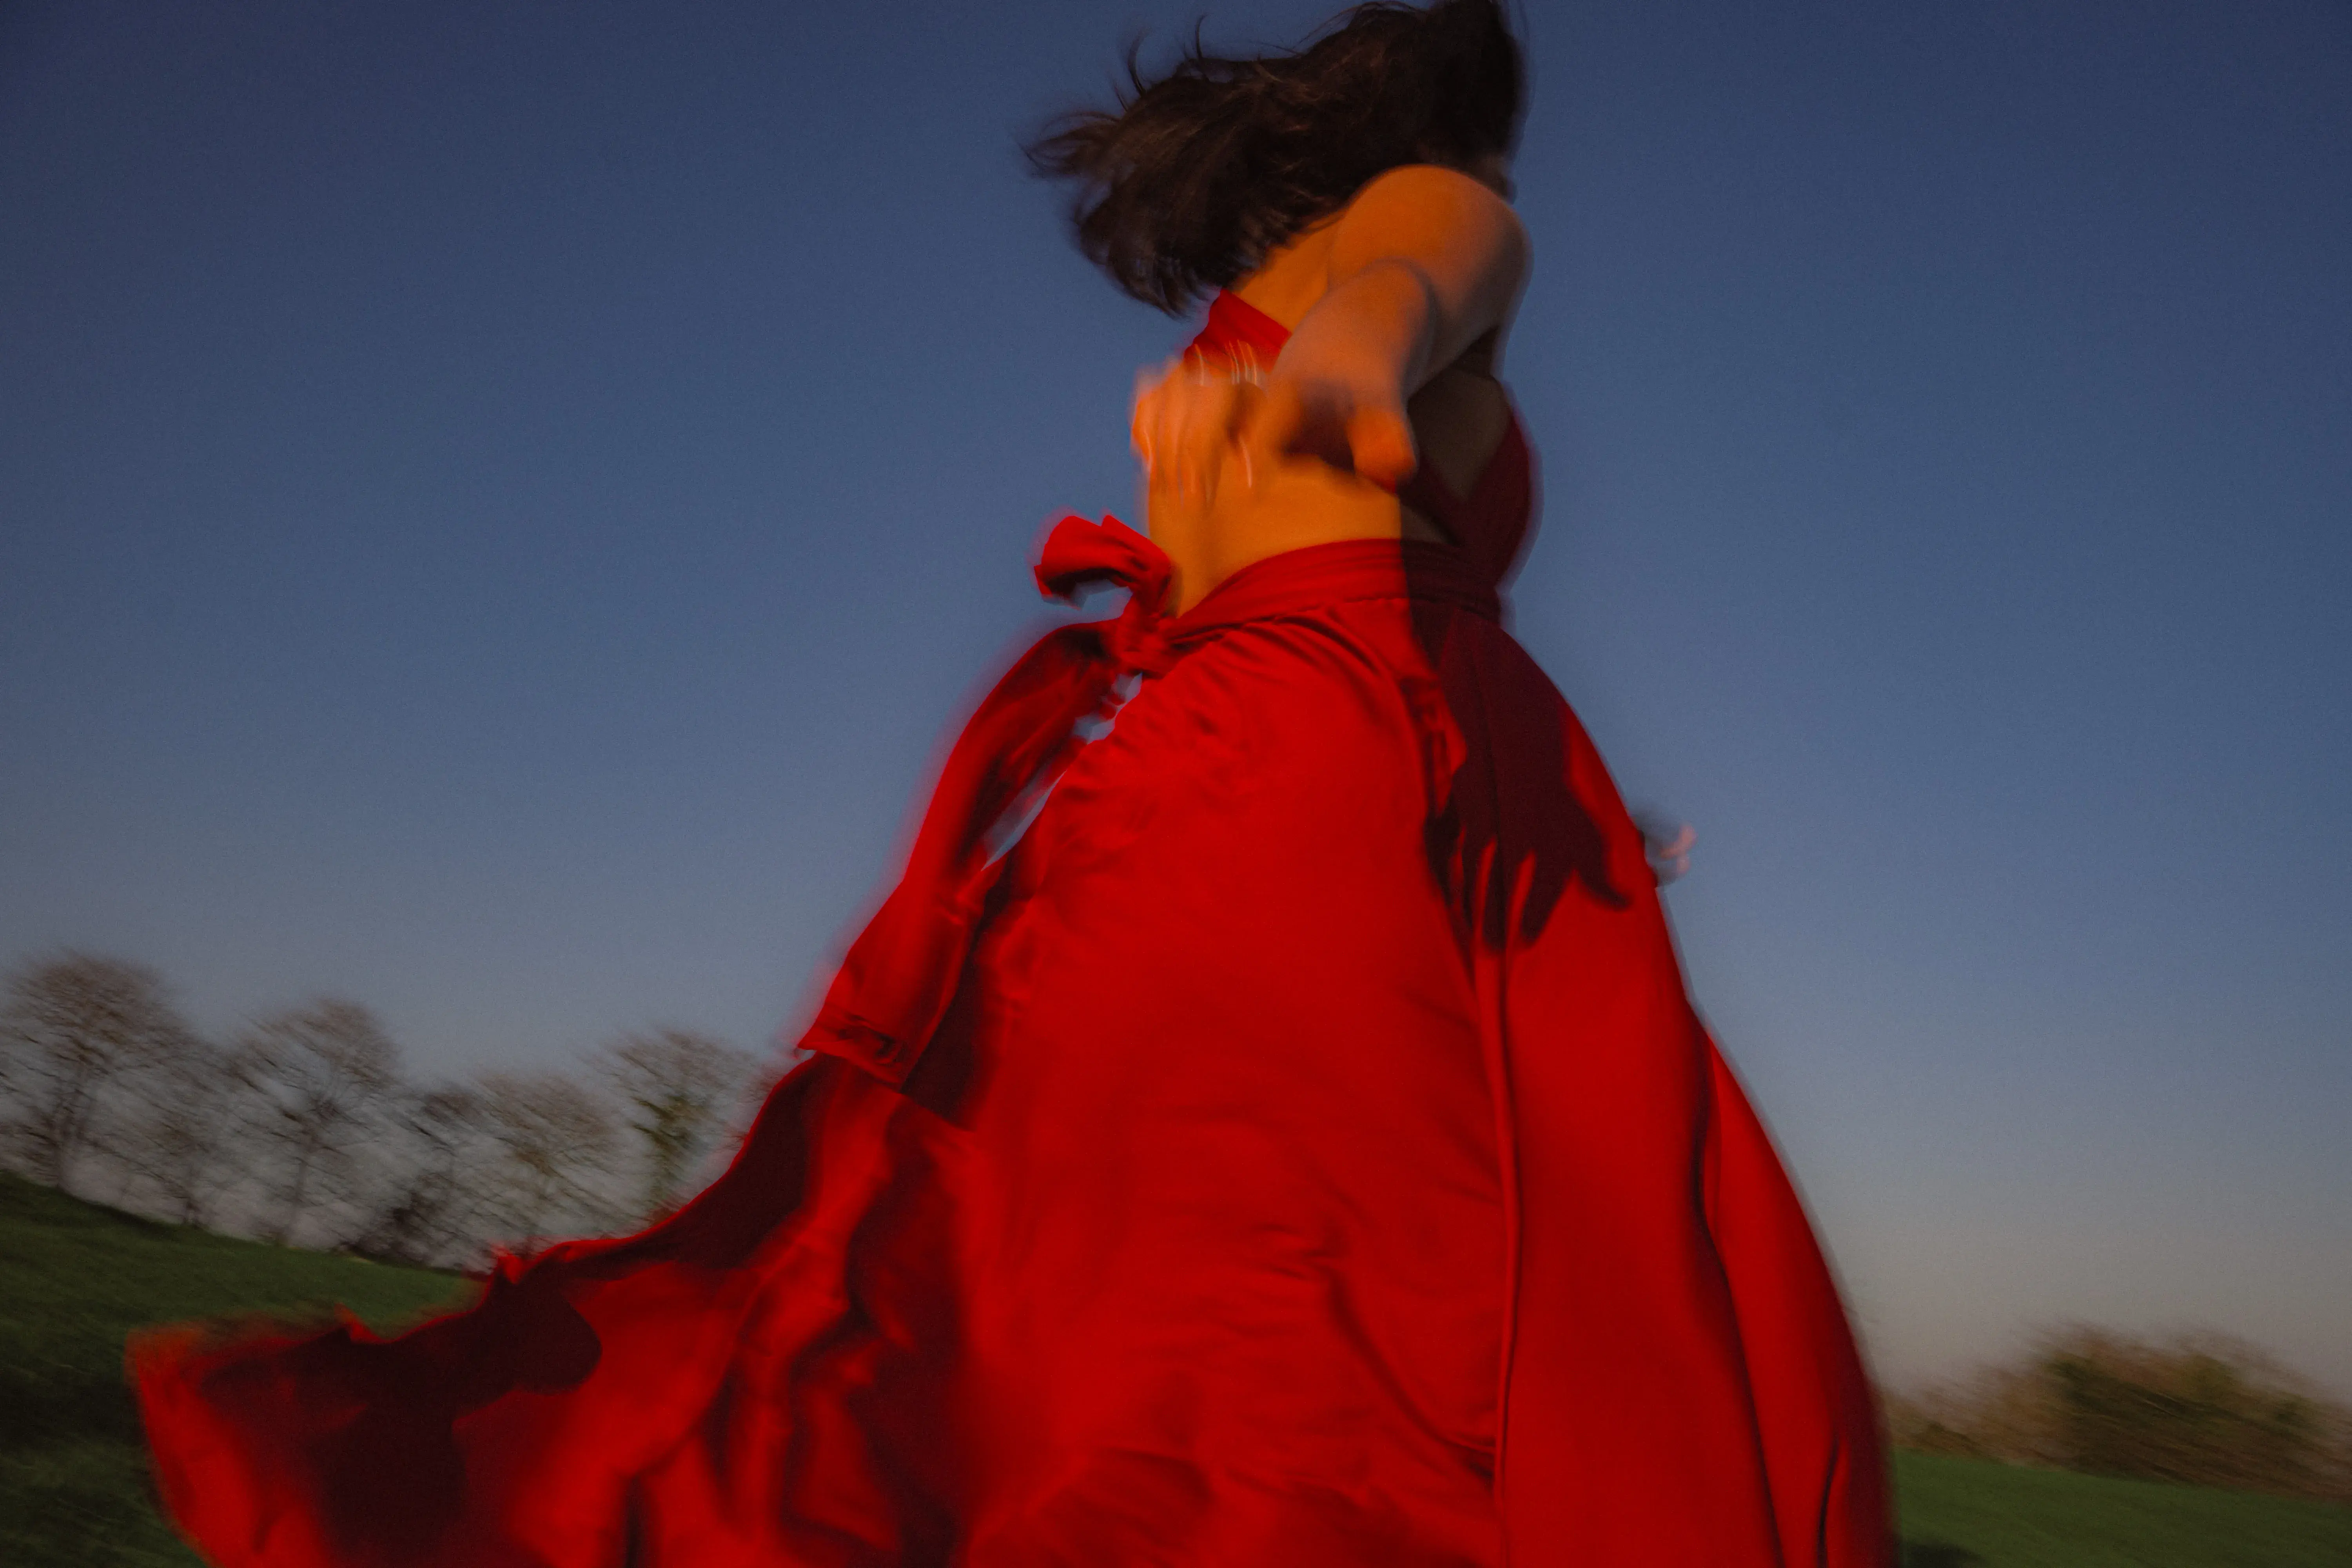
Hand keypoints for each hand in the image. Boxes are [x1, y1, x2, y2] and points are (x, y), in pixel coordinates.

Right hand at [1131, 349, 1417, 504]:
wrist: (1343, 360)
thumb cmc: (1362, 409)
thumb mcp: (1387, 421)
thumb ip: (1389, 442)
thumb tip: (1390, 467)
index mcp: (1302, 391)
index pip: (1276, 405)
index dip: (1260, 441)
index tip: (1253, 491)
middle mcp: (1258, 378)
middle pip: (1215, 393)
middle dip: (1198, 443)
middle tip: (1195, 502)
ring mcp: (1226, 378)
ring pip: (1180, 385)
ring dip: (1165, 432)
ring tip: (1163, 485)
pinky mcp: (1201, 386)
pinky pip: (1160, 388)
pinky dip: (1146, 416)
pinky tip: (1146, 457)